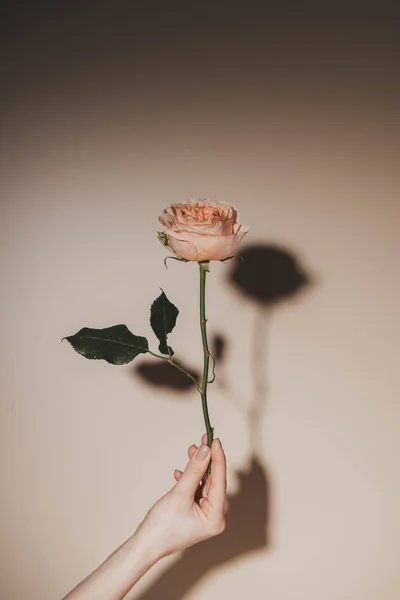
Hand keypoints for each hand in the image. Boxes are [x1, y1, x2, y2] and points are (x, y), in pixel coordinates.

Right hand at [135, 435, 226, 559]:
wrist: (144, 544)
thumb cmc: (162, 526)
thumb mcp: (180, 493)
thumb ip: (194, 470)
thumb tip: (205, 450)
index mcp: (216, 517)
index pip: (220, 481)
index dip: (218, 458)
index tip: (214, 440)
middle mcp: (214, 517)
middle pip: (213, 481)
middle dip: (206, 460)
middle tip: (203, 439)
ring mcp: (204, 515)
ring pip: (204, 483)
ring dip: (197, 467)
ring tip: (191, 449)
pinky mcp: (194, 512)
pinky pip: (195, 490)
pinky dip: (189, 479)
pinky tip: (180, 473)